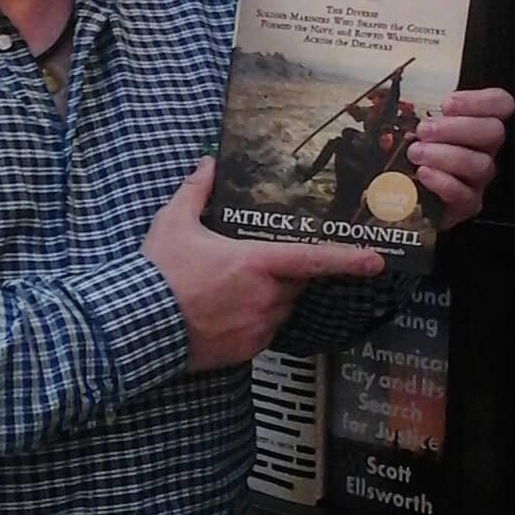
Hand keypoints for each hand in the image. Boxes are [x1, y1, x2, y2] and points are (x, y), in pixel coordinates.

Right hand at [141, 158, 384, 372]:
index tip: (375, 259)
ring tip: (228, 289)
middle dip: (281, 272)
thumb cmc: (159, 272)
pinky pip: (264, 332)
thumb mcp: (174, 221)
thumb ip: (196, 190)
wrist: (139, 323)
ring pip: (280, 308)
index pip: (312, 260)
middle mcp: (265, 298)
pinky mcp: (247, 351)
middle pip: (294, 283)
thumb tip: (207, 163)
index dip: (347, 259)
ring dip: (267, 297)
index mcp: (255, 263)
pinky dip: (253, 320)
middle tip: (250, 264)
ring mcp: (257, 328)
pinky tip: (224, 312)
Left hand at [408, 88, 514, 230]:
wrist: (403, 197)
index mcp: (477, 124)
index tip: (447, 104)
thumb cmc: (410, 154)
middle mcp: (484, 150)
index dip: (480, 101)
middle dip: (457, 127)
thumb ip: (418, 111)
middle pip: (494, 132)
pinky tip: (423, 173)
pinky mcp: (467, 204)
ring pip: (481, 164)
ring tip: (415, 153)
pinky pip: (465, 194)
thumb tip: (398, 98)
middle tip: (423, 130)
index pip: (501, 104)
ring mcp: (478, 178)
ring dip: (445, 155)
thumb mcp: (412, 125)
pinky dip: (443, 182)